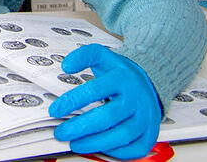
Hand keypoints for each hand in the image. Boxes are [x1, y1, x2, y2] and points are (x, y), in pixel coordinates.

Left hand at [49, 44, 161, 159]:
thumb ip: (83, 55)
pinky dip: (118, 152)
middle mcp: (136, 99)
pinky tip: (100, 148)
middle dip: (81, 127)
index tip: (55, 110)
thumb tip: (67, 65)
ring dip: (96, 143)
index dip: (73, 101)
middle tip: (61, 133)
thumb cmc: (121, 74)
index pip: (95, 90)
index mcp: (123, 79)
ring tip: (75, 144)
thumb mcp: (103, 57)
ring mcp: (146, 117)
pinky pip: (137, 148)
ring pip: (122, 135)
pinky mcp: (151, 132)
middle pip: (108, 117)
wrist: (150, 82)